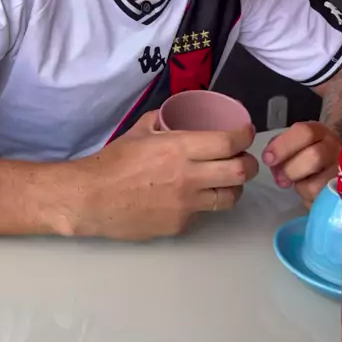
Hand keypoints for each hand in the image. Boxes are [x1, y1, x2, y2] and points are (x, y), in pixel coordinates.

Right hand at [71, 112, 258, 240]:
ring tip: (227, 180)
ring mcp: (186, 204)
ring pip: (229, 197)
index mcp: (178, 148)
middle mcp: (188, 176)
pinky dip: (203, 203)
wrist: (92, 198)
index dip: (244, 136)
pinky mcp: (179, 225)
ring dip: (234, 187)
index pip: (228, 142)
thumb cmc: (112, 161)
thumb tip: (176, 117)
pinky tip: (192, 197)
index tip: (246, 132)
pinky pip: (203, 212)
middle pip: (239, 172)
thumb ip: (162, 121)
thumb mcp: (138, 130)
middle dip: (250, 164)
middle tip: (245, 159)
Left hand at [261, 122, 340, 207]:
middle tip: (280, 179)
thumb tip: (270, 159)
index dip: (283, 146)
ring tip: (298, 185)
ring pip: (318, 185)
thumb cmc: (308, 152)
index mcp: (319, 132)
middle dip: (291, 170)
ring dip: (301, 188)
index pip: (304, 132)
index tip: (267, 159)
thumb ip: (281, 147)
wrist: (335, 164)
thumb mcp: (296, 143)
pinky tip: (309, 193)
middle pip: (315, 156)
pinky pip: (322, 202)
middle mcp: (335, 148)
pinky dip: (310, 200)